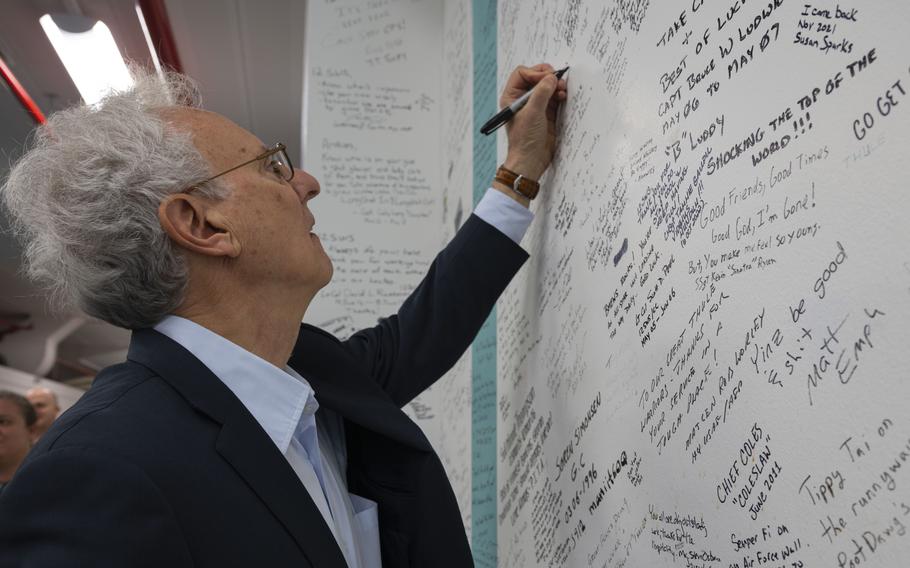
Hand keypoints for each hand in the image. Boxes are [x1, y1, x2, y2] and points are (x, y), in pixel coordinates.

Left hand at [501, 64, 567, 180]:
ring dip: (556, 85)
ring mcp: (535, 105)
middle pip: (536, 77)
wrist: (531, 160)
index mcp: (511, 97)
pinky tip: (563, 96)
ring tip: (562, 89)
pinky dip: (559, 94)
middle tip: (558, 81)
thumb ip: (541, 93)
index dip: (535, 73)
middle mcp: (522, 99)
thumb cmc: (524, 140)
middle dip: (548, 77)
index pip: (522, 73)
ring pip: (546, 86)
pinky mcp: (546, 112)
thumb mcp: (532, 113)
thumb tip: (551, 77)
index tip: (546, 79)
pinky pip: (554, 96)